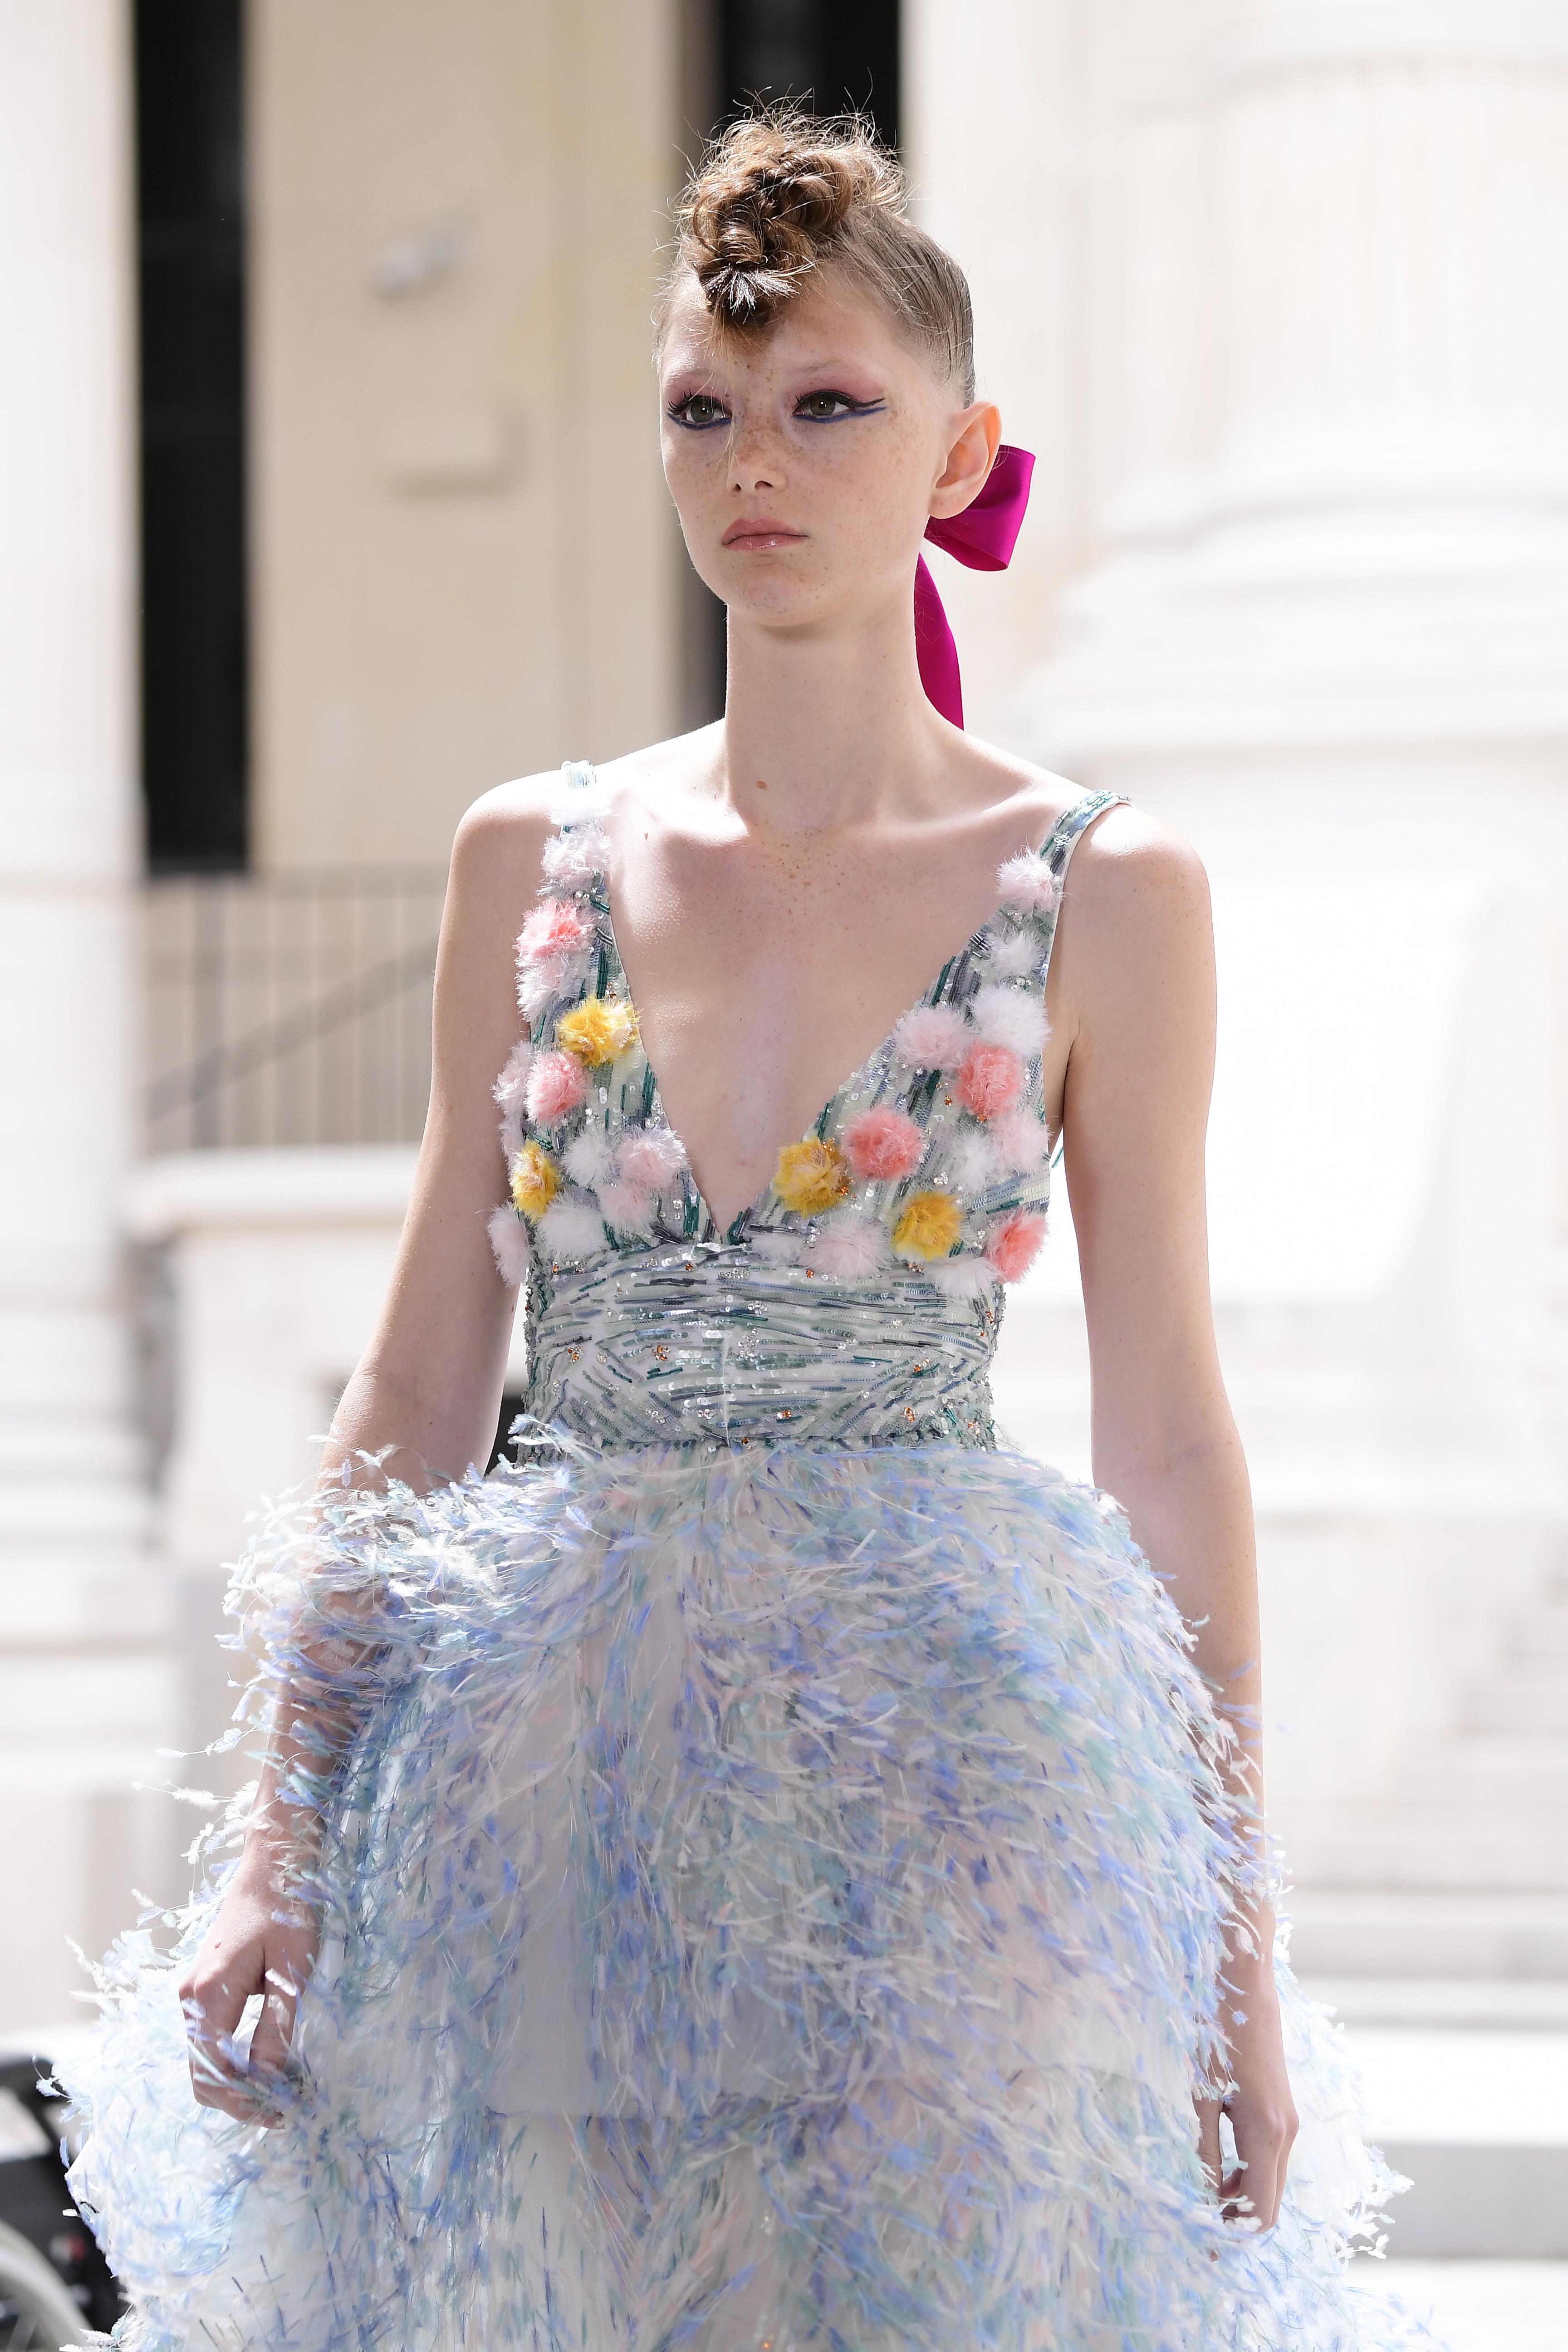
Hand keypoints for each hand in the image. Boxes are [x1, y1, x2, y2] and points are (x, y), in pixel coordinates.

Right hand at [177, 1839, 320, 2121]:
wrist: (273, 1865)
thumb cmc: (287, 1910)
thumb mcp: (290, 1971)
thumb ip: (276, 2027)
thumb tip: (269, 2080)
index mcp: (208, 1994)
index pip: (214, 2072)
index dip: (246, 2100)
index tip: (284, 2109)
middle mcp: (190, 1998)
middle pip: (203, 2074)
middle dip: (240, 2099)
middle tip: (286, 2107)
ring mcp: (193, 1994)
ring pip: (205, 2060)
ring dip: (238, 2083)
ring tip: (283, 2089)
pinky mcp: (204, 1989)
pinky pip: (212, 2041)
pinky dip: (235, 2061)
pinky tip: (269, 2062)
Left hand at [1195, 1929, 1297, 2228]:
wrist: (1244, 1988)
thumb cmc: (1216, 2037)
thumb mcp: (1201, 2097)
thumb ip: (1204, 2150)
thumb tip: (1202, 2199)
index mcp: (1266, 2135)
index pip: (1261, 2211)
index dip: (1235, 2236)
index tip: (1205, 2251)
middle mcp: (1286, 2134)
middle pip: (1269, 2202)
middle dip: (1238, 2222)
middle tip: (1199, 2232)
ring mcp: (1288, 2122)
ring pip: (1269, 2180)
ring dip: (1241, 2196)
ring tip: (1202, 2198)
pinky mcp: (1281, 2110)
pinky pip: (1268, 2158)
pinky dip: (1246, 2173)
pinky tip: (1217, 2165)